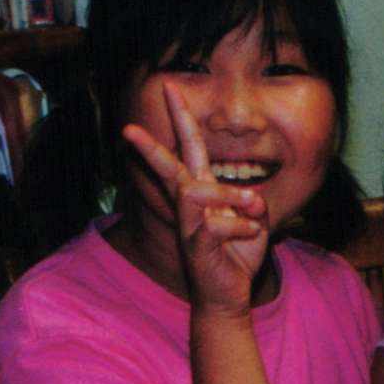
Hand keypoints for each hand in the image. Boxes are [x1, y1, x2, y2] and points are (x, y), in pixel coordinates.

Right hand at [122, 83, 269, 315]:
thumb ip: (252, 202)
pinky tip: (250, 234)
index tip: (171, 88)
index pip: (190, 148)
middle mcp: (190, 205)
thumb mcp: (253, 221)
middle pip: (170, 168)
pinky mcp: (195, 247)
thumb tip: (253, 196)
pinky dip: (240, 227)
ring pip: (197, 191)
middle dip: (151, 147)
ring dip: (232, 195)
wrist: (229, 296)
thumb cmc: (237, 255)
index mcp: (202, 191)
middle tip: (128, 129)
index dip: (181, 118)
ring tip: (254, 208)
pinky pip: (215, 226)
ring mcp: (188, 226)